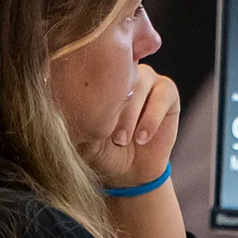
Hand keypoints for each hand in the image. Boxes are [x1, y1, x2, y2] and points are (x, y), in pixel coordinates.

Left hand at [81, 64, 179, 187]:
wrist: (130, 170)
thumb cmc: (102, 150)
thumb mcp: (85, 137)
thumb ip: (79, 119)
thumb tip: (69, 105)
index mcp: (99, 75)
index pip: (95, 67)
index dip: (93, 90)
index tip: (90, 120)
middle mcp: (124, 71)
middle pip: (119, 75)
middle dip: (112, 108)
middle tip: (108, 136)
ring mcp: (147, 78)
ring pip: (140, 84)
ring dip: (129, 116)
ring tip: (121, 140)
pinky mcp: (168, 91)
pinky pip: (162, 97)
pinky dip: (151, 119)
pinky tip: (141, 138)